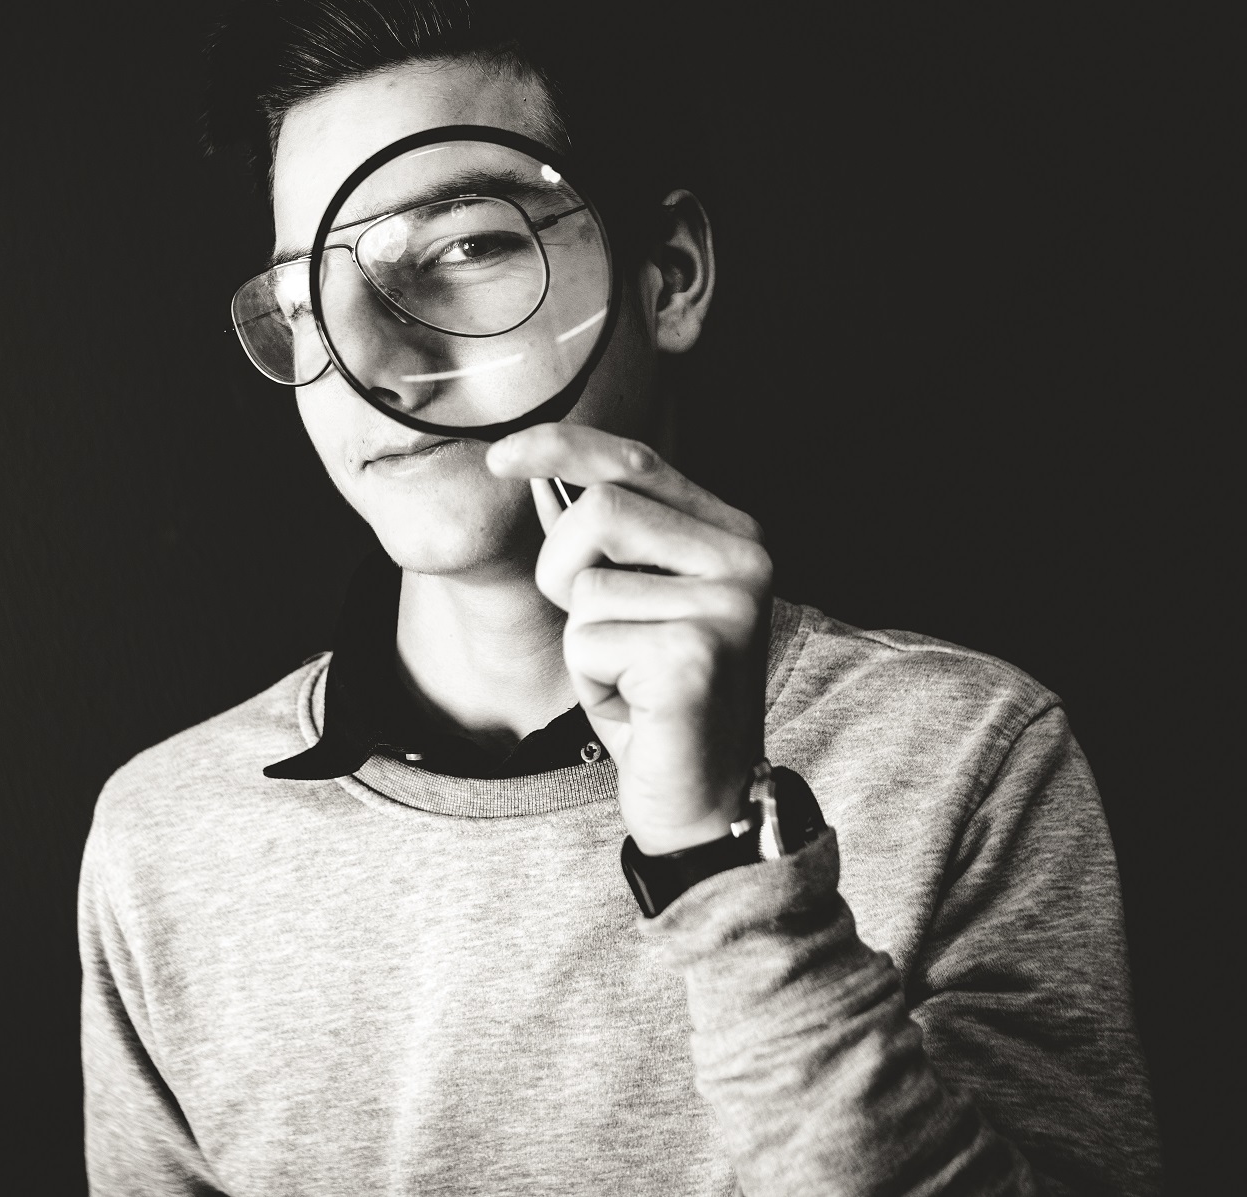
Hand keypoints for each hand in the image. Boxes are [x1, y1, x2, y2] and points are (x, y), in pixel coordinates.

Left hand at [487, 423, 772, 854]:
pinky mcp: (696, 658)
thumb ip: (602, 536)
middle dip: (564, 572)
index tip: (500, 457)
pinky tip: (637, 705)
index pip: (636, 461)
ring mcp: (727, 608)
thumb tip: (534, 466)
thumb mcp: (631, 599)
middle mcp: (745, 559)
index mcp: (734, 533)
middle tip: (599, 633)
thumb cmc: (656, 695)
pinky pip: (587, 641)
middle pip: (599, 510)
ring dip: (583, 639)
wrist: (704, 798)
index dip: (561, 448)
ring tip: (627, 675)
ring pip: (585, 584)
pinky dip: (592, 680)